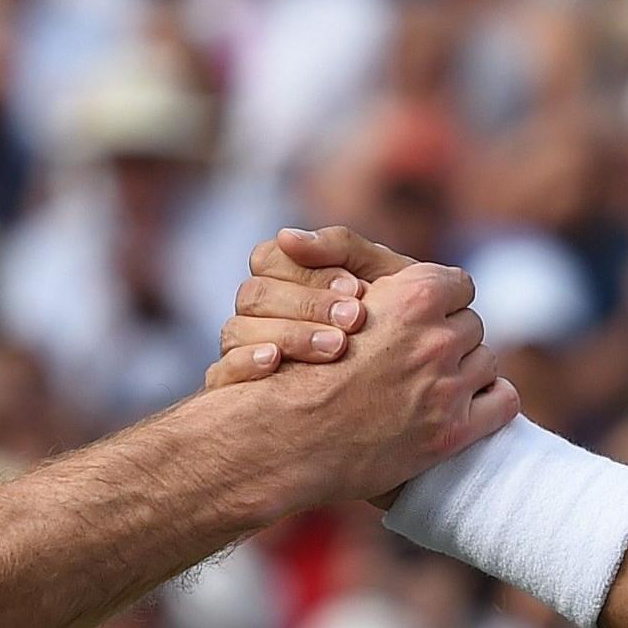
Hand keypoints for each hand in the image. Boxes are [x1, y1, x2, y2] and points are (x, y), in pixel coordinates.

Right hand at [204, 226, 407, 389]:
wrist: (408, 390)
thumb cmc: (396, 324)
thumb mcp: (383, 279)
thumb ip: (342, 248)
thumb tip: (287, 235)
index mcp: (283, 279)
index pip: (269, 258)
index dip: (309, 271)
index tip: (356, 289)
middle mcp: (258, 314)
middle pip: (255, 294)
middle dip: (307, 304)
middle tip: (355, 320)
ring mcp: (243, 351)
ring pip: (236, 330)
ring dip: (289, 334)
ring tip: (336, 348)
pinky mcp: (237, 391)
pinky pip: (220, 373)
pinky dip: (245, 362)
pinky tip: (275, 362)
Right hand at [237, 259, 513, 505]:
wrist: (281, 436)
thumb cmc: (296, 366)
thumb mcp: (331, 300)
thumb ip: (373, 277)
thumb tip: (407, 271)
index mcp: (414, 296)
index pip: (458, 283)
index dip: (441, 298)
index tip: (426, 313)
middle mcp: (437, 338)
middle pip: (471, 323)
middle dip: (451, 335)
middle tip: (423, 354)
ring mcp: (447, 387)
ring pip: (486, 361)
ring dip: (466, 369)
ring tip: (434, 383)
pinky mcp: (451, 432)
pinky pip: (502, 402)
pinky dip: (489, 401)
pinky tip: (466, 406)